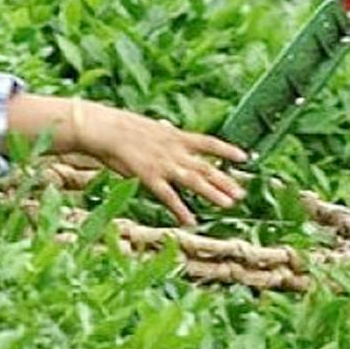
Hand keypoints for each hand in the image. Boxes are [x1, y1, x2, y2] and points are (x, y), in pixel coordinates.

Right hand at [72, 101, 247, 226]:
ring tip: (228, 204)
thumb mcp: (149, 127)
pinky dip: (180, 209)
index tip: (244, 157)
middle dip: (225, 181)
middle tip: (242, 193)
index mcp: (176, 137)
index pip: (209, 142)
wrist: (105, 129)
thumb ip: (163, 132)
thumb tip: (169, 127)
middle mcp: (175, 150)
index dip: (227, 151)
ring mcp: (163, 164)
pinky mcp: (149, 177)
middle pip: (206, 167)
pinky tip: (190, 221)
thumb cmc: (123, 127)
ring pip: (194, 180)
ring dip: (212, 193)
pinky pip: (168, 196)